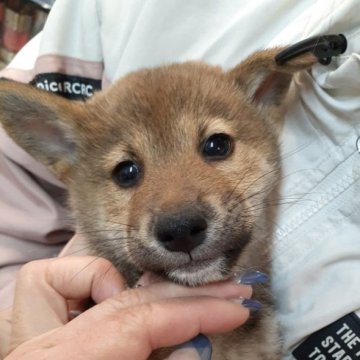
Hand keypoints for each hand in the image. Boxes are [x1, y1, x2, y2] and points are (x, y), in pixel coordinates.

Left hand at [4, 256, 252, 359]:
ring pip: (98, 275)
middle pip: (130, 300)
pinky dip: (95, 279)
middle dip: (188, 296)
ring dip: (150, 288)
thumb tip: (196, 346)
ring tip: (193, 296)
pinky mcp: (31, 320)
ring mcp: (33, 327)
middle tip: (233, 293)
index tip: (238, 309)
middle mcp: (44, 341)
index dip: (196, 312)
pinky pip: (61, 275)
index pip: (142, 321)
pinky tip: (112, 298)